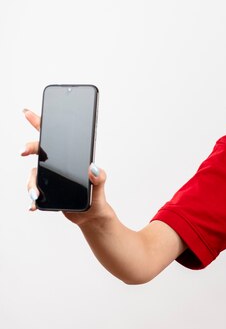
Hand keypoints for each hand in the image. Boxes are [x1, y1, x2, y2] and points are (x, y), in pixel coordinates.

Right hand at [21, 109, 111, 224]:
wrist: (91, 215)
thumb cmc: (96, 197)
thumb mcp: (100, 185)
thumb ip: (99, 177)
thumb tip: (93, 168)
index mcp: (70, 159)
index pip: (54, 138)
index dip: (40, 123)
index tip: (28, 113)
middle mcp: (57, 167)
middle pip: (38, 152)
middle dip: (28, 148)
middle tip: (23, 151)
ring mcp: (50, 179)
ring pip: (33, 175)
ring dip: (31, 184)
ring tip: (36, 195)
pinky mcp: (47, 193)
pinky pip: (34, 193)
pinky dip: (33, 200)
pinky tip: (33, 205)